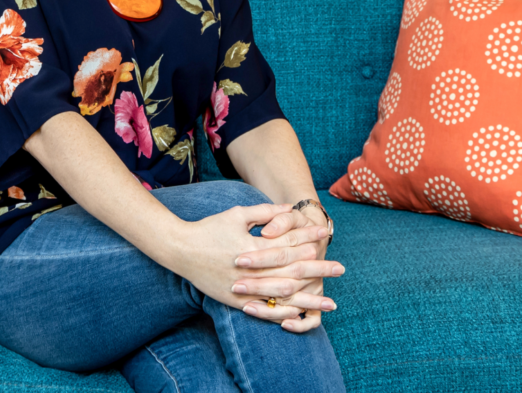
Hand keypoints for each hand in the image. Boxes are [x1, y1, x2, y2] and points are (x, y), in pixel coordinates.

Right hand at [163, 202, 333, 318]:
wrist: (181, 250)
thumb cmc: (210, 228)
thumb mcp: (237, 214)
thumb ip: (265, 212)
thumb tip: (289, 208)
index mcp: (254, 247)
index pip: (288, 244)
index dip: (308, 240)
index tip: (326, 237)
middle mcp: (253, 271)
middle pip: (292, 271)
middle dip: (318, 270)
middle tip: (341, 268)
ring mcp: (245, 289)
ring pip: (284, 296)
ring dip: (309, 298)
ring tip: (330, 300)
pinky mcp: (237, 301)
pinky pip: (266, 311)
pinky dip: (284, 313)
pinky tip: (300, 314)